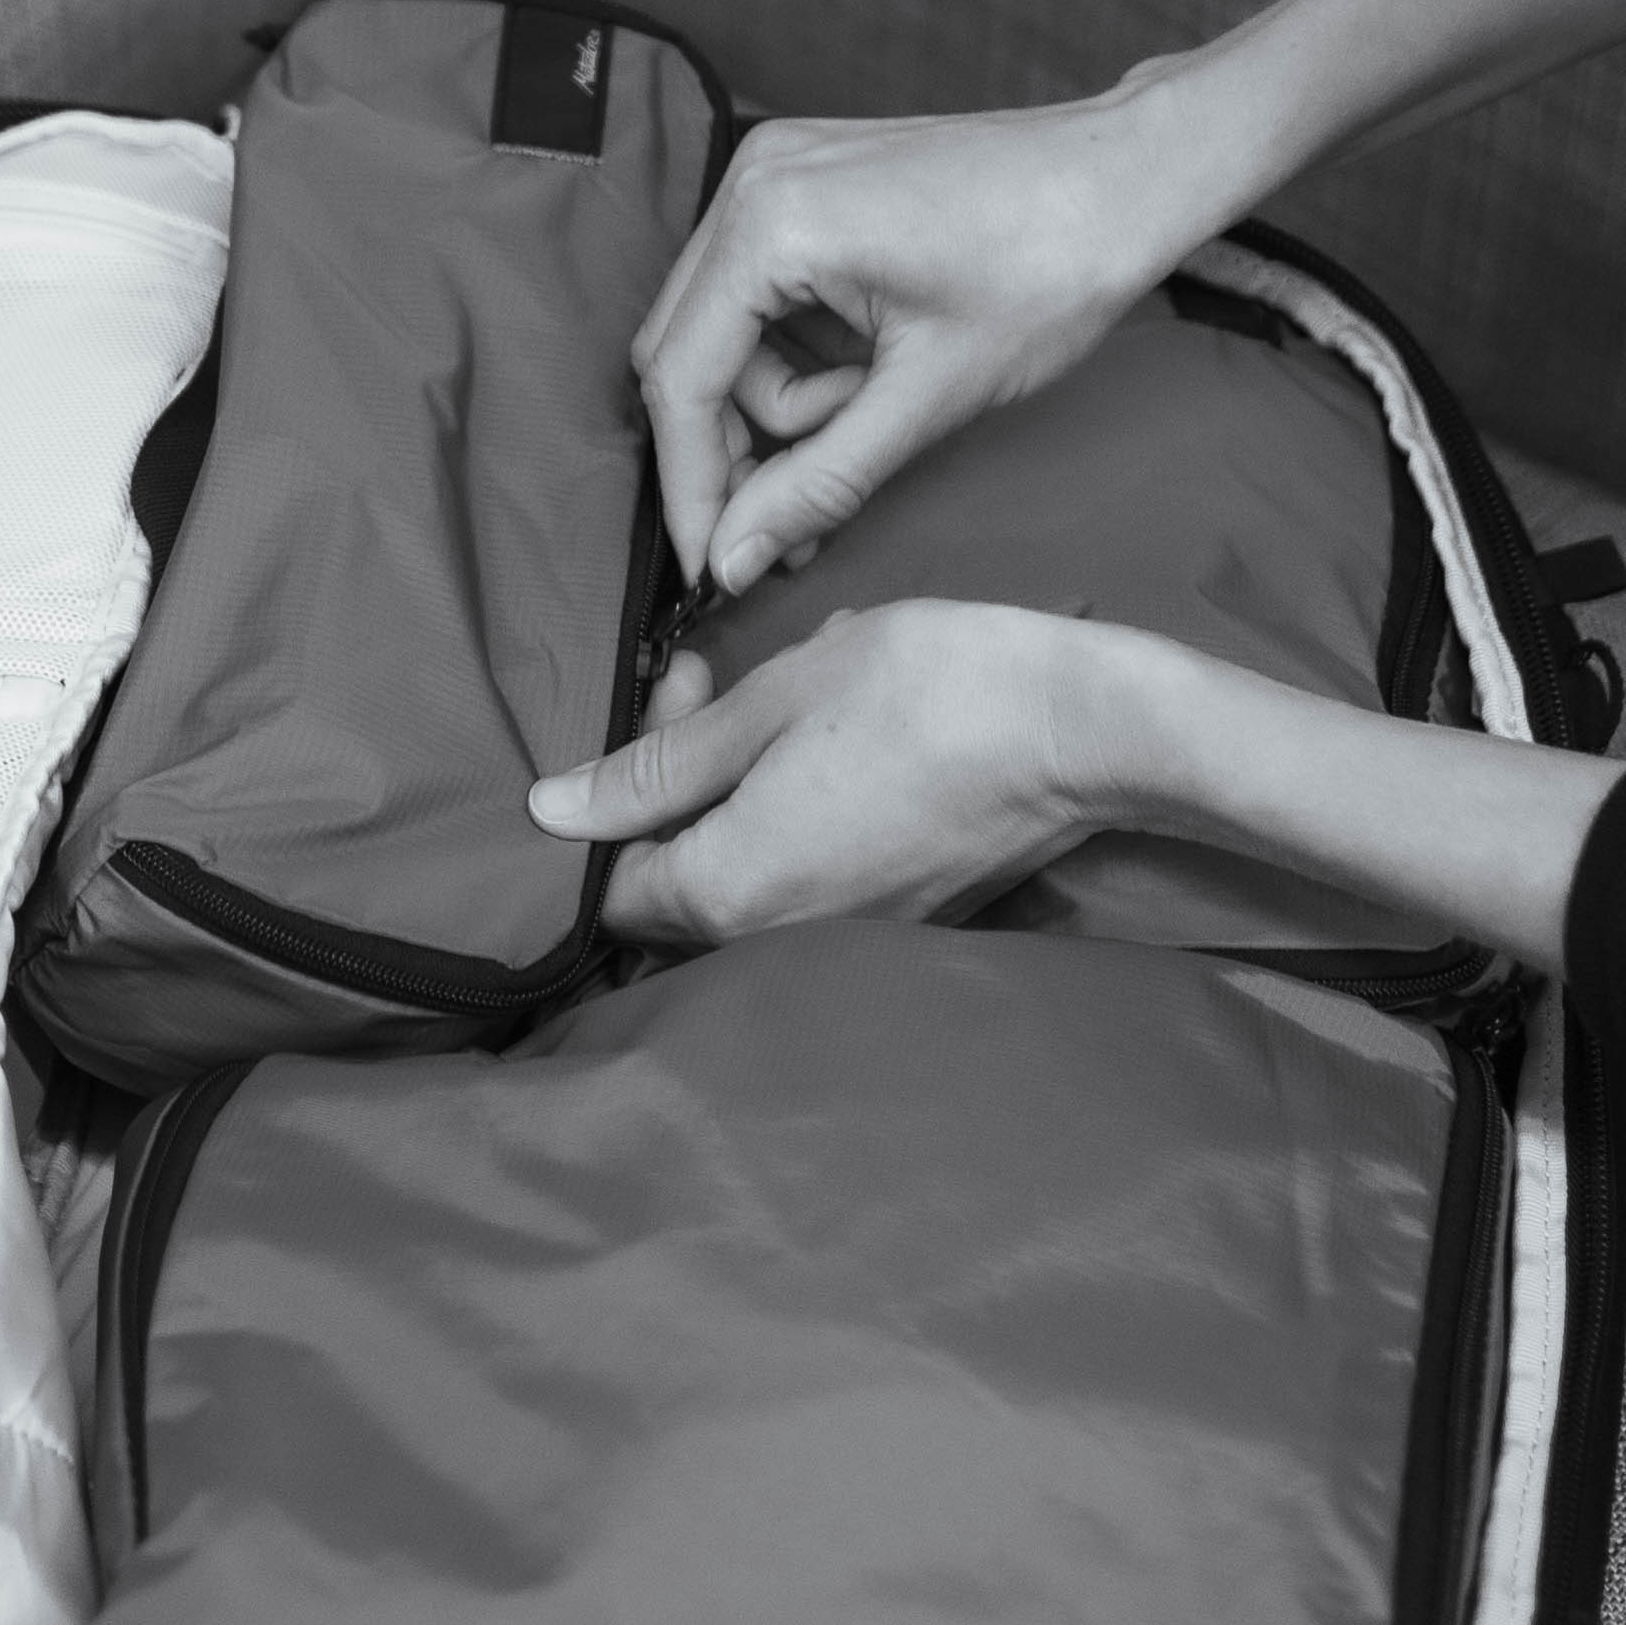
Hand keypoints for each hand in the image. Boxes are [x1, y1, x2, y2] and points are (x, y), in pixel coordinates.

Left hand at [525, 604, 1125, 941]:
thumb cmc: (922, 692)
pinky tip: (822, 743)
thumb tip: (551, 812)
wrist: (1074, 728)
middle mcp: (776, 944)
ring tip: (769, 699)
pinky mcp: (893, 925)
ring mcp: (842, 942)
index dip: (610, 795)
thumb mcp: (773, 700)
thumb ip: (658, 765)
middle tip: (707, 680)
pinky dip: (786, 819)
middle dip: (667, 785)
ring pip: (737, 882)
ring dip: (727, 795)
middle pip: (671, 888)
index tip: (662, 698)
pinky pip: (800, 886)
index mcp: (727, 892)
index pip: (608, 888)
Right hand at [634, 92, 1217, 596]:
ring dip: (784, 397)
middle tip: (797, 515)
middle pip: (687, 349)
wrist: (1128, 181)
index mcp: (772, 221)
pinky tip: (869, 372)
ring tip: (876, 409)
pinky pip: (762, 290)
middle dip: (740, 442)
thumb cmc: (1052, 267)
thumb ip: (819, 481)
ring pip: (726, 328)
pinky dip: (802, 350)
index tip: (710, 564)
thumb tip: (733, 557)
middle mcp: (753, 179)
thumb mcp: (930, 395)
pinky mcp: (806, 179)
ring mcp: (776, 170)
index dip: (692, 484)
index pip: (681, 377)